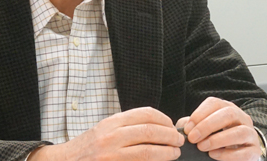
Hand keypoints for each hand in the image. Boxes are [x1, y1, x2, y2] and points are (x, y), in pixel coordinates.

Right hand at [28, 107, 184, 160]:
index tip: (171, 124)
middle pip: (150, 131)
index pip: (144, 114)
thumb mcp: (104, 129)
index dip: (163, 119)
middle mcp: (112, 135)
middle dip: (169, 135)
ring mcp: (113, 153)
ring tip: (175, 152)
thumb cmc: (87, 147)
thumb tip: (153, 126)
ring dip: (167, 152)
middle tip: (178, 140)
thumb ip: (125, 126)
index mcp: (112, 121)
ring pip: (148, 151)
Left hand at [182, 97, 260, 160]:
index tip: (187, 128)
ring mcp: (251, 133)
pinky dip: (228, 154)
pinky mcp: (255, 151)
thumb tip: (182, 128)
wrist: (239, 151)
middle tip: (193, 138)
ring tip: (202, 147)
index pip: (214, 103)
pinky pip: (245, 152)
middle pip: (227, 114)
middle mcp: (241, 117)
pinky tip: (214, 155)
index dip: (199, 114)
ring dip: (218, 140)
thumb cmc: (216, 136)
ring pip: (238, 132)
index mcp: (227, 107)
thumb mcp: (205, 127)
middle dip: (207, 125)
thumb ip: (194, 125)